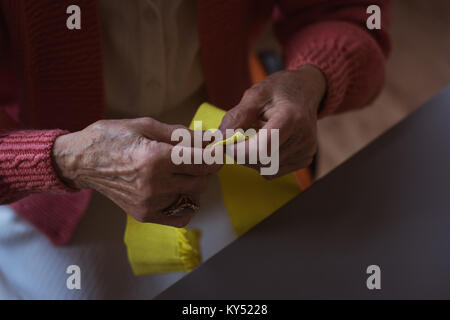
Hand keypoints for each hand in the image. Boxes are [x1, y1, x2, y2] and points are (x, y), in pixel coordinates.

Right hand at [52, 118, 220, 226]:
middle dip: (206, 167)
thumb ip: (181, 134)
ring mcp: (148, 203)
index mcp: (154, 158)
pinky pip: (181, 216)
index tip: (219, 150)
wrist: (80, 161)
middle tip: (198, 156)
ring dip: (197, 183)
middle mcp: (153, 184)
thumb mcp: (146, 125)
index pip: (202, 161)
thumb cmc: (111, 138)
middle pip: (202, 179)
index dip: (216, 155)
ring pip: (194, 196)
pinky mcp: (144, 215)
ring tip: (183, 171)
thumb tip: (209, 138)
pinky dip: (187, 203)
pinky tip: (178, 189)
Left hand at [219, 65, 326, 177]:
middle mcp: (303, 137)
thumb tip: (220, 139)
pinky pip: (274, 171)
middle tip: (240, 136)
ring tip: (258, 134)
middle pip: (261, 161)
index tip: (228, 142)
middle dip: (243, 154)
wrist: (306, 90)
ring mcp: (306, 150)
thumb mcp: (255, 94)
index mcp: (291, 118)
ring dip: (252, 157)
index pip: (261, 150)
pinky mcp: (305, 159)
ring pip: (266, 169)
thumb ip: (237, 117)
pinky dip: (263, 160)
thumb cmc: (279, 90)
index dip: (239, 151)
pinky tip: (267, 143)